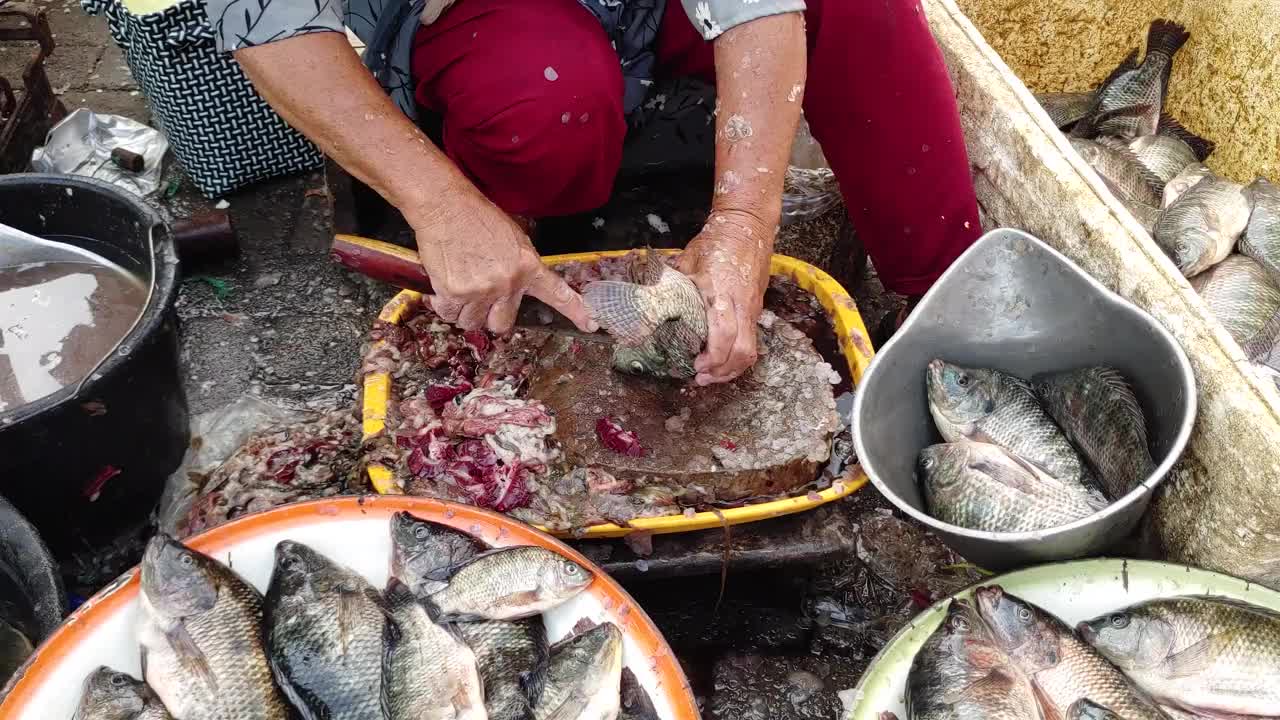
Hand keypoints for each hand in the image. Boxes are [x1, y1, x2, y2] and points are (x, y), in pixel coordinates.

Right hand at [411, 189, 596, 333]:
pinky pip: (449, 315)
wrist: (446, 206)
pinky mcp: (455, 293)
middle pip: (503, 324)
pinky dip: (444, 306)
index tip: (590, 323)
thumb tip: (518, 286)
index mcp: (528, 266)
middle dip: (491, 317)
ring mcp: (481, 290)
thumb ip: (520, 266)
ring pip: (473, 322)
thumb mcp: (513, 238)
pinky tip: (445, 287)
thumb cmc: (477, 218)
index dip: (575, 311)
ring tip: (461, 286)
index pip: (557, 293)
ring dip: (466, 312)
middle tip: (482, 300)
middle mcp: (508, 283)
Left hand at [678, 211, 772, 384]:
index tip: (695, 365)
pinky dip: (738, 358)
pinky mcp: (756, 310)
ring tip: (711, 375)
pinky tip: (722, 360)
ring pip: (751, 351)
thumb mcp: (688, 259)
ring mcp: (752, 309)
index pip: (724, 334)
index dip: (712, 357)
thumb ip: (672, 283)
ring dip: (732, 369)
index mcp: (721, 292)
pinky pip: (752, 342)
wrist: (748, 225)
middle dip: (722, 372)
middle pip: (742, 351)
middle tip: (700, 377)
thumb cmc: (716, 241)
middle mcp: (741, 305)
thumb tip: (648, 302)